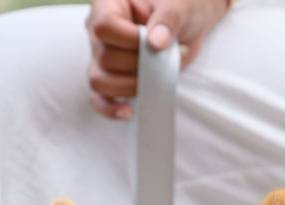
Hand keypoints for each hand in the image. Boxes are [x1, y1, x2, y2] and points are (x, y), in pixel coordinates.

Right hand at [86, 0, 230, 118]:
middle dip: (136, 66)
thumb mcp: (179, 6)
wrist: (186, 24)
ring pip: (99, 80)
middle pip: (105, 58)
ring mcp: (101, 55)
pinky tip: (128, 113)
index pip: (104, 27)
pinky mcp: (111, 77)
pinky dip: (111, 108)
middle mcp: (98, 30)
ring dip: (128, 88)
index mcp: (109, 4)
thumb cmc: (180, 8)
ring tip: (151, 82)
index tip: (153, 44)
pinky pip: (99, 97)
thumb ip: (168, 19)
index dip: (129, 42)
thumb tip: (155, 42)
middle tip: (159, 60)